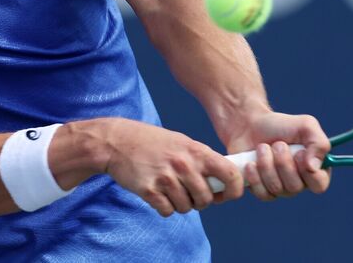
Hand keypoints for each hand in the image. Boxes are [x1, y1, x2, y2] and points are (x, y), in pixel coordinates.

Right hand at [98, 118, 245, 216]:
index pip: (230, 174)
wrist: (118, 141)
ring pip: (186, 208)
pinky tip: (158, 193)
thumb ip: (202, 160)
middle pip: (206, 199)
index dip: (235, 190)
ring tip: (170, 190)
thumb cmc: (153, 143)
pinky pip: (167, 211)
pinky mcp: (149, 190)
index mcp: (197, 151)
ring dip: (180, 204)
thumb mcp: (182, 142)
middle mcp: (184, 164)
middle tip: (190, 193)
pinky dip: (165, 207)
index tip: (227, 195)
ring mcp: (166, 178)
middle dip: (200, 202)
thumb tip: (224, 182)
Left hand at [223, 111, 330, 200]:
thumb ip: (319, 143)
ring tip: (262, 147)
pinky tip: (251, 163)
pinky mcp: (262, 191)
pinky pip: (262, 194)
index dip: (309, 172)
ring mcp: (281, 189)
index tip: (299, 153)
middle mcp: (300, 183)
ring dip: (267, 165)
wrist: (250, 125)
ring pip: (277, 189)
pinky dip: (255, 176)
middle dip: (283, 163)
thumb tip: (314, 168)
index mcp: (314, 169)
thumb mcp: (306, 126)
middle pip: (295, 187)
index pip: (319, 185)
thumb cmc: (281, 125)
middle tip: (277, 144)